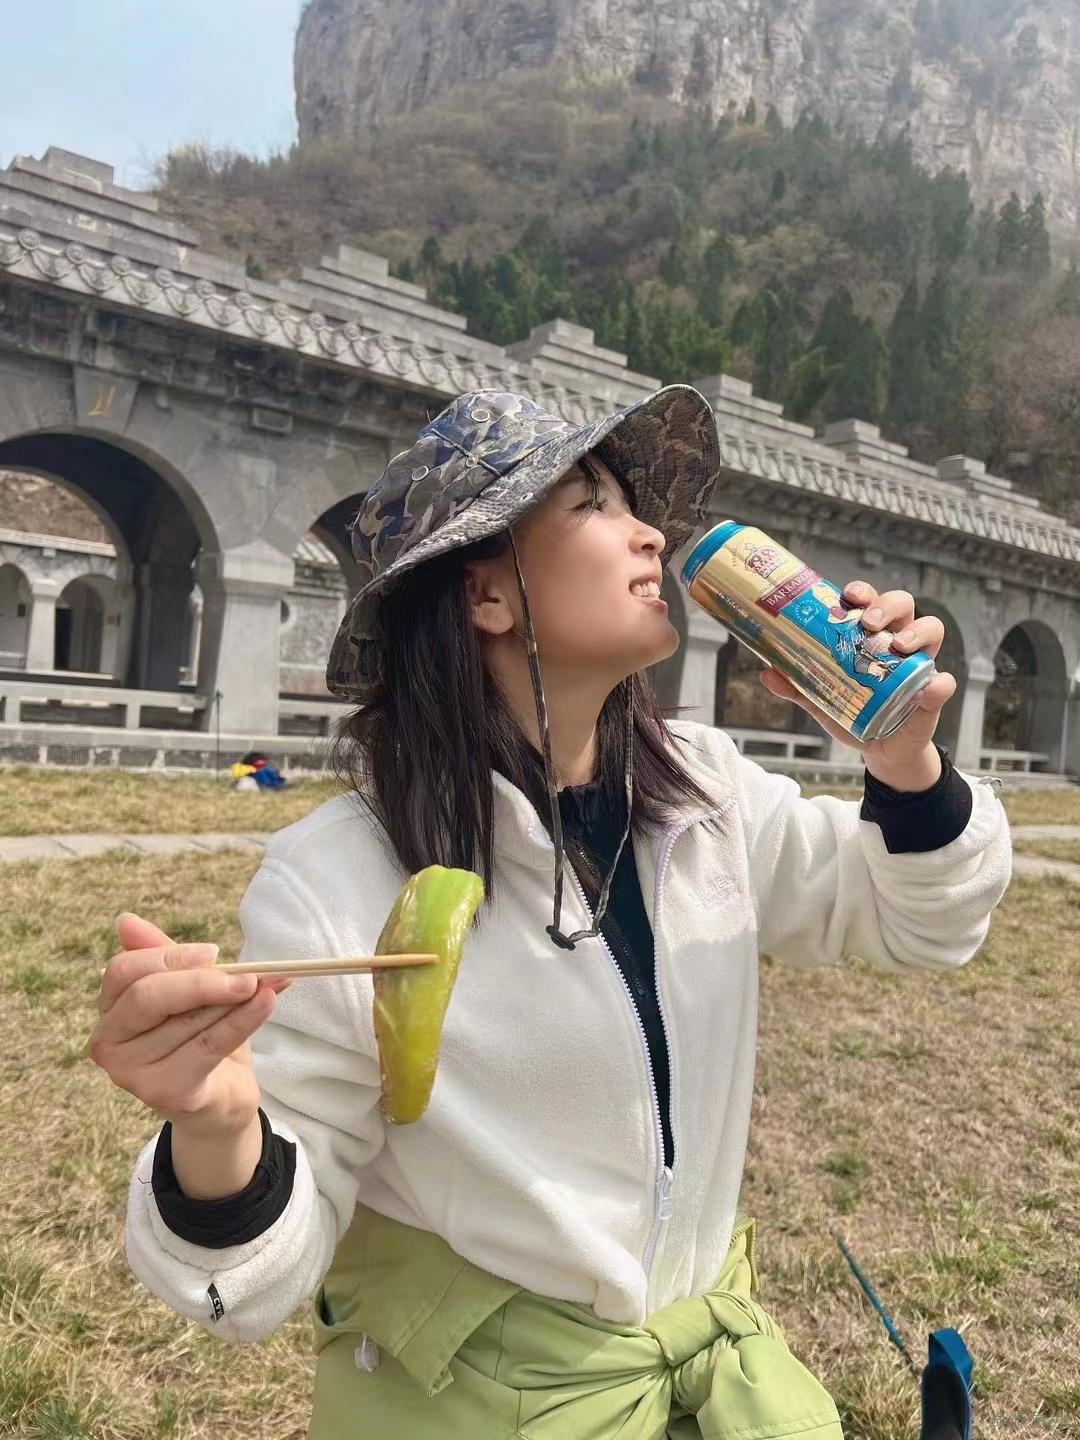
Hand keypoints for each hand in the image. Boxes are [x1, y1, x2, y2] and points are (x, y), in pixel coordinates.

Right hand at [89, 914, 291, 1138]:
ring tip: (266, 987)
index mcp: (109, 1009)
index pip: (123, 970)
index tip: (215, 952)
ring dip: (233, 1000)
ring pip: (186, 1021)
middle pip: (147, 996)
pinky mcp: (164, 1092)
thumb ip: (166, 958)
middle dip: (201, 981)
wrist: (221, 1099)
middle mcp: (109, 1042)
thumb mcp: (186, 991)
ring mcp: (131, 1072)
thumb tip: (125, 921)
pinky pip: (208, 1046)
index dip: (169, 957)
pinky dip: (242, 1021)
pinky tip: (266, 1002)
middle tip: (247, 974)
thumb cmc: (200, 1037)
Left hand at [760, 580, 956, 790]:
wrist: (880, 750)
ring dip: (915, 632)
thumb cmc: (854, 712)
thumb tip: (767, 673)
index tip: (848, 596)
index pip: (870, 602)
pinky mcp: (933, 692)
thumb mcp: (822, 701)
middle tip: (868, 622)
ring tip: (897, 646)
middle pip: (902, 605)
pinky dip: (940, 683)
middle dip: (886, 605)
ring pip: (932, 628)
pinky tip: (932, 686)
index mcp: (871, 635)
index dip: (862, 593)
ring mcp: (920, 664)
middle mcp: (899, 641)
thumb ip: (797, 687)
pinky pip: (944, 682)